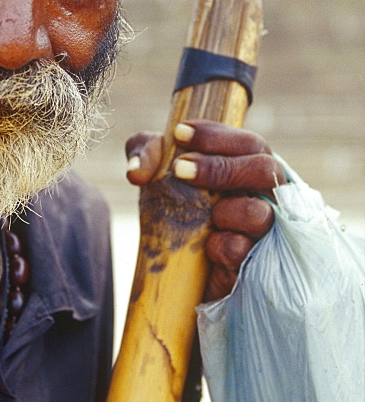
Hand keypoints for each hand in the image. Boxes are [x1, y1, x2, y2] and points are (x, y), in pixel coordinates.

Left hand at [125, 119, 284, 300]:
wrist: (174, 266)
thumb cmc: (175, 205)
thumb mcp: (155, 172)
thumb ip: (145, 153)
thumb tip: (136, 171)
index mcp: (248, 167)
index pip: (248, 143)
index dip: (217, 136)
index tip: (179, 134)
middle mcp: (263, 195)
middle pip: (265, 169)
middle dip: (221, 167)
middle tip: (181, 169)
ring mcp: (262, 230)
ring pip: (260, 213)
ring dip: (227, 210)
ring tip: (205, 214)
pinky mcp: (253, 263)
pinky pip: (243, 251)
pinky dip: (221, 246)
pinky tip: (206, 247)